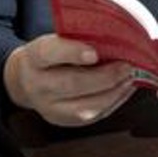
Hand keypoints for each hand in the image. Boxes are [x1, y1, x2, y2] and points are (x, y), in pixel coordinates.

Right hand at [3, 34, 136, 126]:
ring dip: (113, 92)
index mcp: (34, 57)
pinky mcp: (64, 121)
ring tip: (130, 78)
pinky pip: (92, 116)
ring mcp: (49, 108)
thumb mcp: (56, 39)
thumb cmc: (51, 55)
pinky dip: (114, 101)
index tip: (94, 53)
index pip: (50, 53)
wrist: (27, 80)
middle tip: (126, 66)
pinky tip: (125, 88)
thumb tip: (114, 35)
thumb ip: (78, 38)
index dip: (73, 52)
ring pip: (84, 106)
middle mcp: (37, 85)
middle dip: (104, 76)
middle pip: (72, 83)